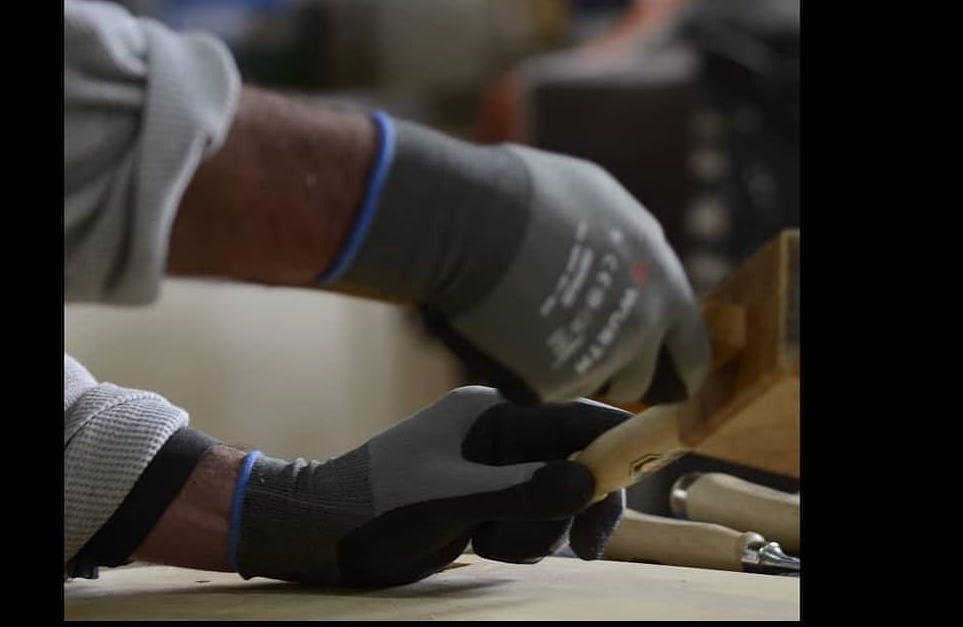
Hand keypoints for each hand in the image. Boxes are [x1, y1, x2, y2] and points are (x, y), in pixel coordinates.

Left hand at [230, 387, 631, 587]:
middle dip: (568, 507)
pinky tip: (476, 544)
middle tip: (586, 549)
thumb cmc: (377, 503)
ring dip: (531, 532)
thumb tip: (588, 482)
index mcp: (490, 414)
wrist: (321, 530)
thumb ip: (521, 490)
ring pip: (550, 502)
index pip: (570, 420)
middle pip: (569, 466)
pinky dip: (514, 542)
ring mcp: (489, 471)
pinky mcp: (482, 503)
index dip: (612, 444)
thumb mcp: (451, 498)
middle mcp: (496, 437)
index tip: (641, 475)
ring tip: (483, 539)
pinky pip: (527, 524)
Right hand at [329, 118, 710, 404]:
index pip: (691, 345)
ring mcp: (600, 357)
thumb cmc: (527, 192)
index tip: (652, 360)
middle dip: (619, 373)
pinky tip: (504, 333)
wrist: (472, 218)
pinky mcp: (553, 383)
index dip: (671, 356)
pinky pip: (546, 388)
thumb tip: (622, 256)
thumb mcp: (597, 199)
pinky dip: (529, 372)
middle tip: (580, 349)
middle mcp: (640, 323)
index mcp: (659, 278)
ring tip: (532, 329)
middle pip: (642, 378)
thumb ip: (625, 241)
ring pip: (591, 385)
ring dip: (572, 370)